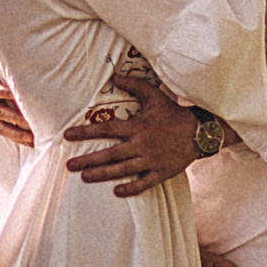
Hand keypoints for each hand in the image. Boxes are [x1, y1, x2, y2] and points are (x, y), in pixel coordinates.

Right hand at [0, 36, 33, 148]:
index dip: (3, 93)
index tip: (16, 95)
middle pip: (1, 112)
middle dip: (16, 118)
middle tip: (33, 122)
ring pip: (3, 127)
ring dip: (19, 133)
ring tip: (35, 138)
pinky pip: (5, 132)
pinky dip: (18, 139)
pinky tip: (33, 143)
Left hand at [64, 85, 199, 193]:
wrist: (199, 131)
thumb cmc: (173, 113)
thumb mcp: (154, 96)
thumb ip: (134, 85)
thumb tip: (114, 75)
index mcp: (137, 126)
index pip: (106, 129)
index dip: (85, 132)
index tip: (67, 136)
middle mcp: (141, 144)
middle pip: (110, 154)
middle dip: (88, 160)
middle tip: (69, 166)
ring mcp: (151, 160)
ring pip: (123, 170)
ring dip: (103, 174)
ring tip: (85, 177)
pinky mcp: (162, 172)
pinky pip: (145, 183)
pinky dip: (131, 188)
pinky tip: (117, 192)